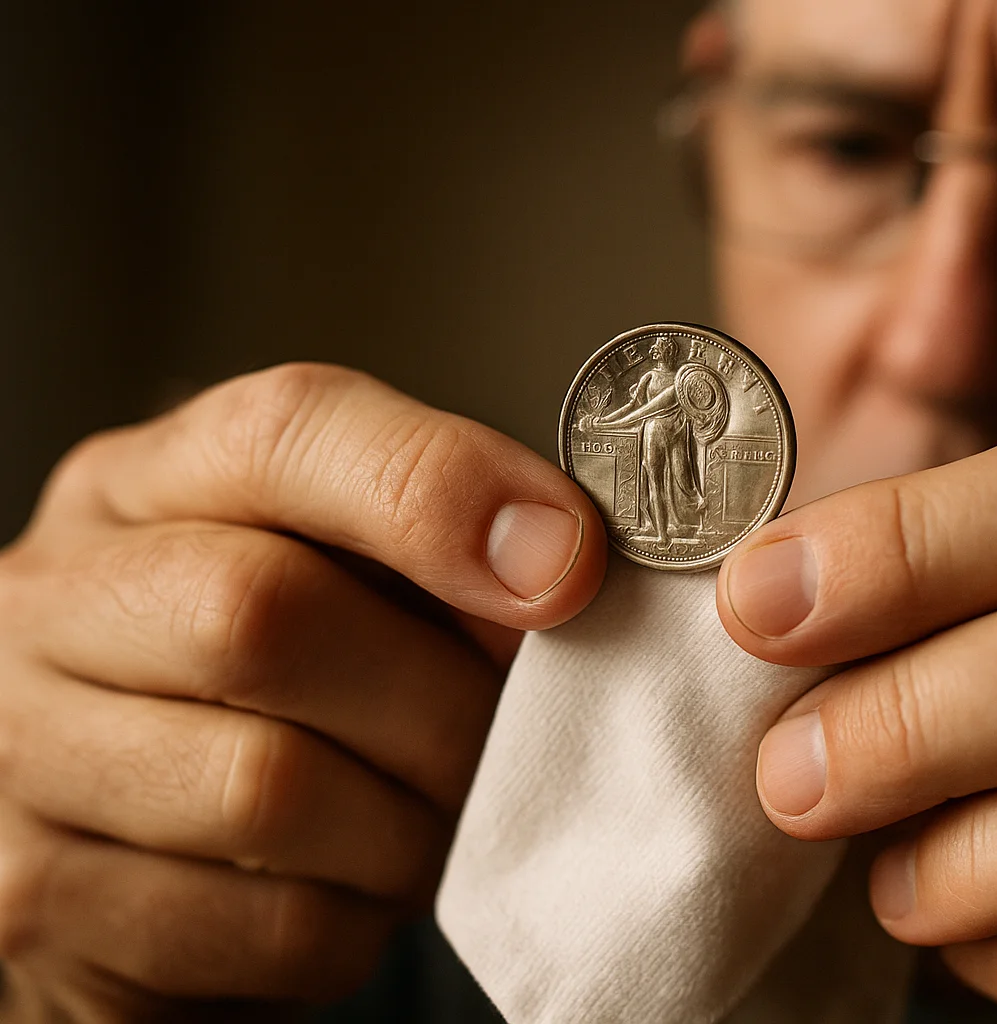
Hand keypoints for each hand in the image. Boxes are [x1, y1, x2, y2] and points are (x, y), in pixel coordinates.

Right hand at [0, 364, 605, 1019]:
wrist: (124, 845)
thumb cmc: (265, 688)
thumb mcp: (334, 574)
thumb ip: (431, 544)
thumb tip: (564, 561)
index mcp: (146, 485)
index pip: (284, 432)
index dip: (440, 491)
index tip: (565, 566)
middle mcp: (53, 598)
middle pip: (265, 611)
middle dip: (438, 694)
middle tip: (501, 737)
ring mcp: (24, 755)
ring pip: (269, 786)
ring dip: (409, 822)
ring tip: (433, 817)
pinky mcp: (45, 903)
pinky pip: (267, 923)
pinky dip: (358, 917)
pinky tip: (359, 887)